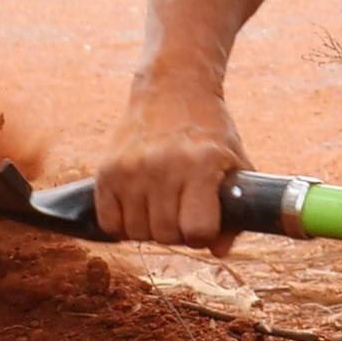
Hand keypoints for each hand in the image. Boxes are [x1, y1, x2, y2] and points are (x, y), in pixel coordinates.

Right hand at [95, 80, 247, 247]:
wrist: (172, 88)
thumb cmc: (210, 130)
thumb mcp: (235, 162)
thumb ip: (235, 210)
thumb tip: (219, 251)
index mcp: (202, 166)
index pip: (197, 231)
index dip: (203, 235)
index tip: (204, 223)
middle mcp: (163, 167)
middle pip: (166, 236)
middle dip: (177, 233)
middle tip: (182, 213)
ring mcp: (131, 169)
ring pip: (137, 233)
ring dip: (151, 229)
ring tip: (161, 207)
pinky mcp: (106, 171)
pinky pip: (109, 223)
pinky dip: (124, 224)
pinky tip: (138, 207)